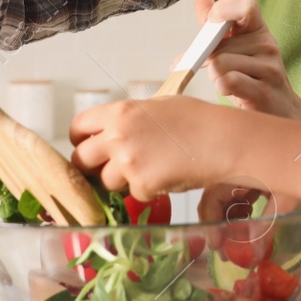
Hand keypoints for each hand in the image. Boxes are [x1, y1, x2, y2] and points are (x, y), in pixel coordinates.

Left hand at [69, 95, 232, 200]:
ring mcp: (127, 162)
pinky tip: (168, 176)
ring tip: (151, 169)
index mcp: (120, 112)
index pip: (78, 127)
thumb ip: (131, 118)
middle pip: (81, 160)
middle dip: (92, 167)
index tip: (86, 146)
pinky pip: (134, 194)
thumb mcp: (159, 106)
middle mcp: (117, 136)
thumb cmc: (199, 120)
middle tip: (110, 168)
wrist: (223, 141)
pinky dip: (148, 190)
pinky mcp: (142, 184)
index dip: (80, 140)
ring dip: (123, 181)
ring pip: (106, 182)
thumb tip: (115, 129)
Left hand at [189, 0, 300, 123]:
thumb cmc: (255, 80)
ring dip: (214, 76)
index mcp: (259, 31)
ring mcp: (268, 69)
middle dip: (206, 59)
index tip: (211, 21)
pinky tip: (229, 91)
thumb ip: (217, 28)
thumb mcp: (239, 50)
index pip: (245, 5)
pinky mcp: (263, 91)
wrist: (282, 112)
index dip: (223, 9)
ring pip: (219, 63)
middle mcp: (267, 46)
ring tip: (226, 83)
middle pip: (219, 44)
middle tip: (214, 69)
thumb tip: (201, 1)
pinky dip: (221, 87)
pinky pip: (227, 81)